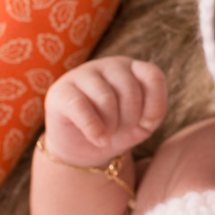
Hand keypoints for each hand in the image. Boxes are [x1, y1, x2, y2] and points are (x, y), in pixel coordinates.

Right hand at [42, 56, 166, 167]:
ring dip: (112, 125)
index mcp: (132, 68)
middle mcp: (109, 65)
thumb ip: (153, 114)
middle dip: (130, 119)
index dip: (154, 105)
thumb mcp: (143, 124)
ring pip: (106, 98)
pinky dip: (94, 128)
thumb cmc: (117, 130)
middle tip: (121, 131)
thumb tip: (147, 116)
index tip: (145, 124)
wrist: (83, 149)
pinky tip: (99, 140)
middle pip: (130, 89)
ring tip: (108, 134)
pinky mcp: (60, 91)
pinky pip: (80, 106)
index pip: (153, 76)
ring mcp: (82, 74)